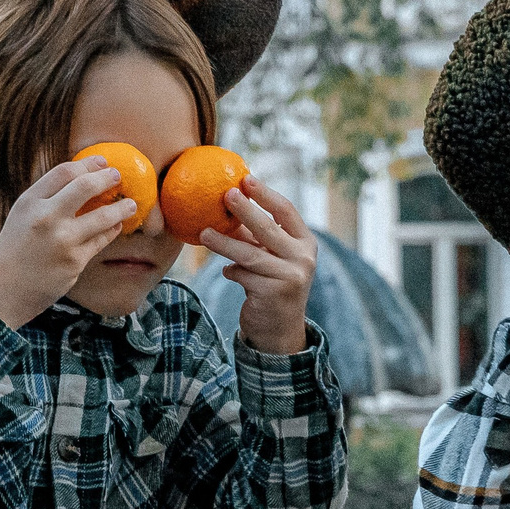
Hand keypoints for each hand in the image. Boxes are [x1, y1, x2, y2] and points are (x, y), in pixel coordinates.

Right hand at [0, 160, 134, 328]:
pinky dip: (112, 230)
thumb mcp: (22, 215)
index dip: (88, 164)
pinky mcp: (75, 261)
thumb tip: (81, 180)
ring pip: (103, 216)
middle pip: (86, 186)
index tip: (102, 162)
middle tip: (118, 176)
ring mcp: (62, 240)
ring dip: (121, 207)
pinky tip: (117, 226)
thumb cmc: (13, 250)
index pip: (64, 172)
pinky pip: (102, 240)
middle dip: (108, 178)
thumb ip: (47, 198)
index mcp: (30, 202)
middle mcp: (46, 217)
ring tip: (131, 204)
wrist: (1, 290)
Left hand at [202, 178, 317, 354]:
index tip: (246, 179)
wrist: (280, 330)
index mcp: (305, 243)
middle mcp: (303, 258)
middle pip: (268, 228)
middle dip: (245, 209)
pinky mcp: (274, 294)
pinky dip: (232, 271)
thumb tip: (225, 204)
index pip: (287, 211)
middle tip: (225, 194)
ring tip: (204, 233)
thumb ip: (255, 236)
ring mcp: (291, 277)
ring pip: (250, 254)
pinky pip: (244, 275)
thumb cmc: (272, 284)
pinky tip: (227, 272)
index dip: (266, 194)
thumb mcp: (270, 258)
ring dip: (224, 243)